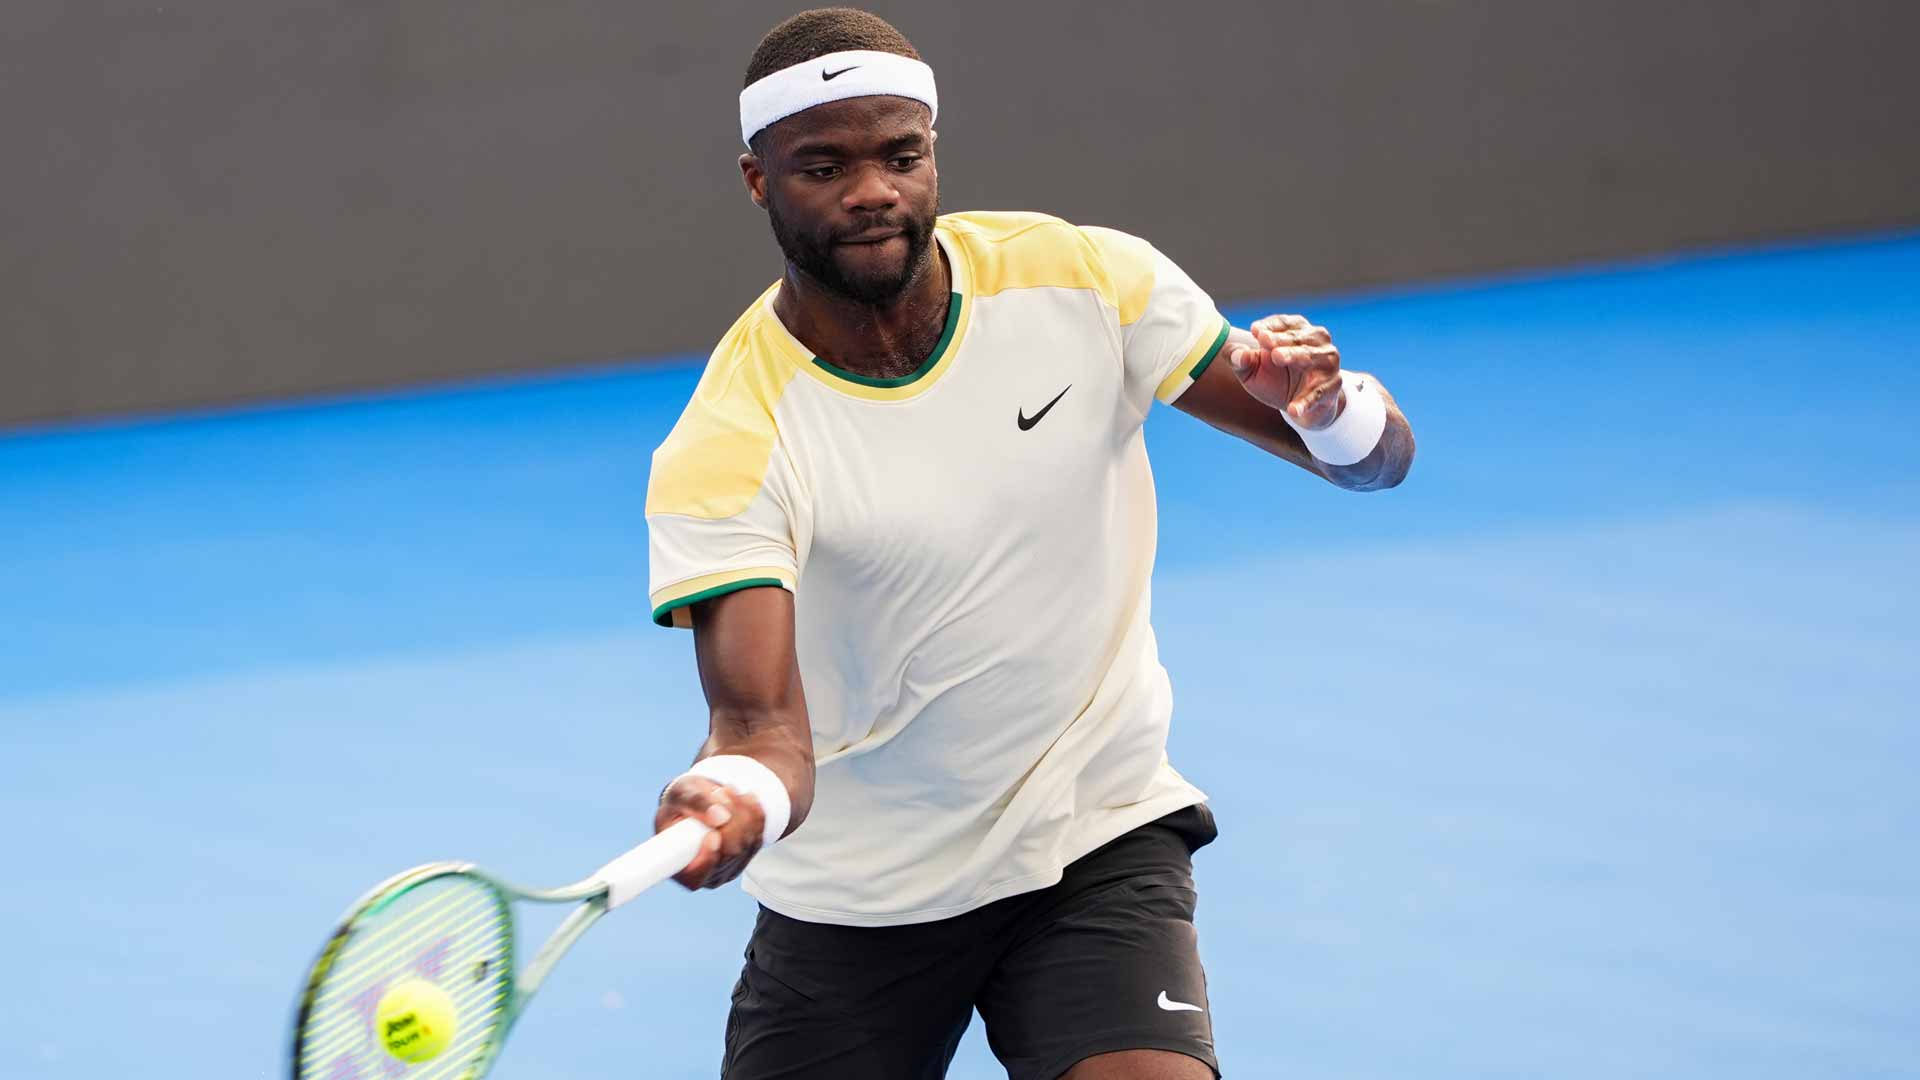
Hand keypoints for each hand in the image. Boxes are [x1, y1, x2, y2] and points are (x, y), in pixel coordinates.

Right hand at [654, 774, 767, 889]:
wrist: (697, 800)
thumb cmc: (682, 801)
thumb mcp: (682, 794)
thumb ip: (697, 802)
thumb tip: (721, 817)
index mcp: (680, 866)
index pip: (694, 878)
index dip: (707, 860)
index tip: (712, 836)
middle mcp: (706, 873)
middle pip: (730, 853)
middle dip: (731, 819)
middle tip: (722, 792)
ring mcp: (729, 866)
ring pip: (747, 842)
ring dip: (742, 811)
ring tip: (729, 790)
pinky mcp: (747, 855)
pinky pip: (759, 836)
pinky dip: (755, 814)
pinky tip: (746, 798)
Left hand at [1221, 314, 1344, 428]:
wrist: (1299, 408)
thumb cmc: (1274, 380)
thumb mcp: (1251, 370)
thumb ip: (1240, 360)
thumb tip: (1237, 355)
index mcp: (1297, 331)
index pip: (1284, 323)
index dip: (1270, 326)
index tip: (1254, 331)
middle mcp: (1316, 342)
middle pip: (1298, 337)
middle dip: (1281, 338)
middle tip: (1265, 341)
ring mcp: (1327, 363)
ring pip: (1312, 356)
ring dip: (1295, 355)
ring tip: (1277, 357)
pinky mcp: (1331, 387)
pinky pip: (1319, 393)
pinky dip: (1306, 401)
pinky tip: (1293, 410)